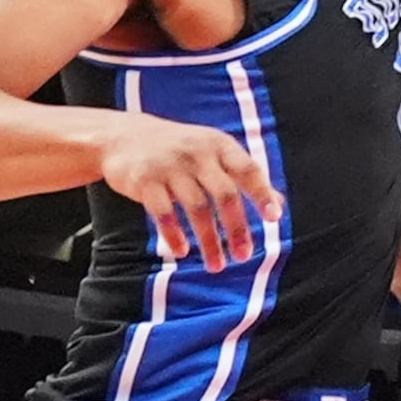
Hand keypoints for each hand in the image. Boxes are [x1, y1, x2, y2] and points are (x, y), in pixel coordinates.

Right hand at [97, 111, 281, 270]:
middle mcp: (197, 154)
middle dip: (237, 228)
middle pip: (224, 194)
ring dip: (209, 241)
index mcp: (219, 146)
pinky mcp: (144, 180)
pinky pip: (163, 212)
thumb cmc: (180, 149)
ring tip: (217, 265)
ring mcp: (170, 166)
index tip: (274, 218)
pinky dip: (174, 235)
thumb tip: (279, 203)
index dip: (262, 194)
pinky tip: (182, 252)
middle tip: (244, 256)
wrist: (121, 136)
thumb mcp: (213, 153)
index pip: (247, 170)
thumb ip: (244, 176)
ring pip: (196, 208)